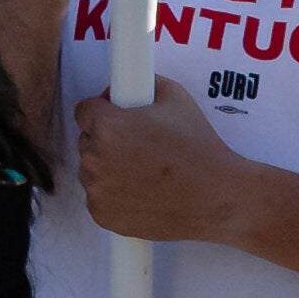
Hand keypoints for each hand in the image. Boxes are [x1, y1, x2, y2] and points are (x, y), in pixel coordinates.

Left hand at [67, 90, 254, 247]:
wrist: (215, 197)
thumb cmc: (198, 148)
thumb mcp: (176, 98)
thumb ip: (144, 82)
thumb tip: (123, 87)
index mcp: (107, 125)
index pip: (83, 111)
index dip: (103, 112)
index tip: (117, 119)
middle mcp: (95, 157)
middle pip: (86, 141)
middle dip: (106, 142)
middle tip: (139, 149)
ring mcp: (97, 189)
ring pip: (90, 172)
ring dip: (108, 169)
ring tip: (142, 172)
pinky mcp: (102, 215)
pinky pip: (98, 199)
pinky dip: (113, 196)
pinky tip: (140, 192)